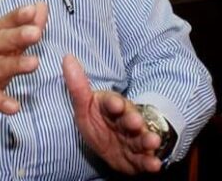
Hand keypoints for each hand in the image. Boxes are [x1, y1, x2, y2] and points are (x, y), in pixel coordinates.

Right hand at [0, 2, 47, 135]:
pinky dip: (1, 101)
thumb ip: (23, 28)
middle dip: (17, 36)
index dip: (18, 16)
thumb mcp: (1, 47)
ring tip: (34, 64)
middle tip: (36, 33)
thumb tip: (41, 6)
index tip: (33, 8)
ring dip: (16, 65)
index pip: (4, 23)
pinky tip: (14, 107)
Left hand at [62, 54, 162, 174]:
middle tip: (135, 122)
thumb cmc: (100, 122)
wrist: (115, 145)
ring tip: (152, 142)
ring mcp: (134, 139)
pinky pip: (146, 159)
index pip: (112, 103)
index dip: (113, 103)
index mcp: (111, 107)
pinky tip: (155, 164)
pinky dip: (151, 162)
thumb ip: (77, 87)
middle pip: (130, 119)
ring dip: (147, 139)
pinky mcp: (139, 157)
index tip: (114, 103)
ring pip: (141, 138)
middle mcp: (126, 121)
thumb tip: (67, 58)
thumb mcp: (85, 108)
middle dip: (133, 120)